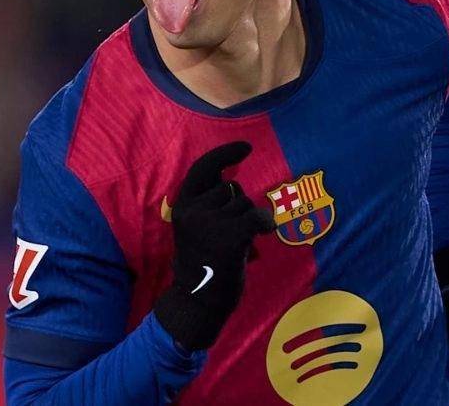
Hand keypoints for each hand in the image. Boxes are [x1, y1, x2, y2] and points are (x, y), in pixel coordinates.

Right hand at [153, 141, 274, 350]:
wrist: (198, 301)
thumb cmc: (204, 261)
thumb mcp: (195, 225)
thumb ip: (209, 200)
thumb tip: (229, 175)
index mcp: (183, 205)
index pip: (204, 167)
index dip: (225, 154)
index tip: (246, 147)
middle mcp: (193, 210)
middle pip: (232, 189)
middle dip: (239, 206)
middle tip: (229, 235)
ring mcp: (210, 223)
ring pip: (246, 204)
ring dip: (248, 221)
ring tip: (236, 244)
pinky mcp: (229, 237)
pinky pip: (258, 218)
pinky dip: (265, 224)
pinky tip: (260, 237)